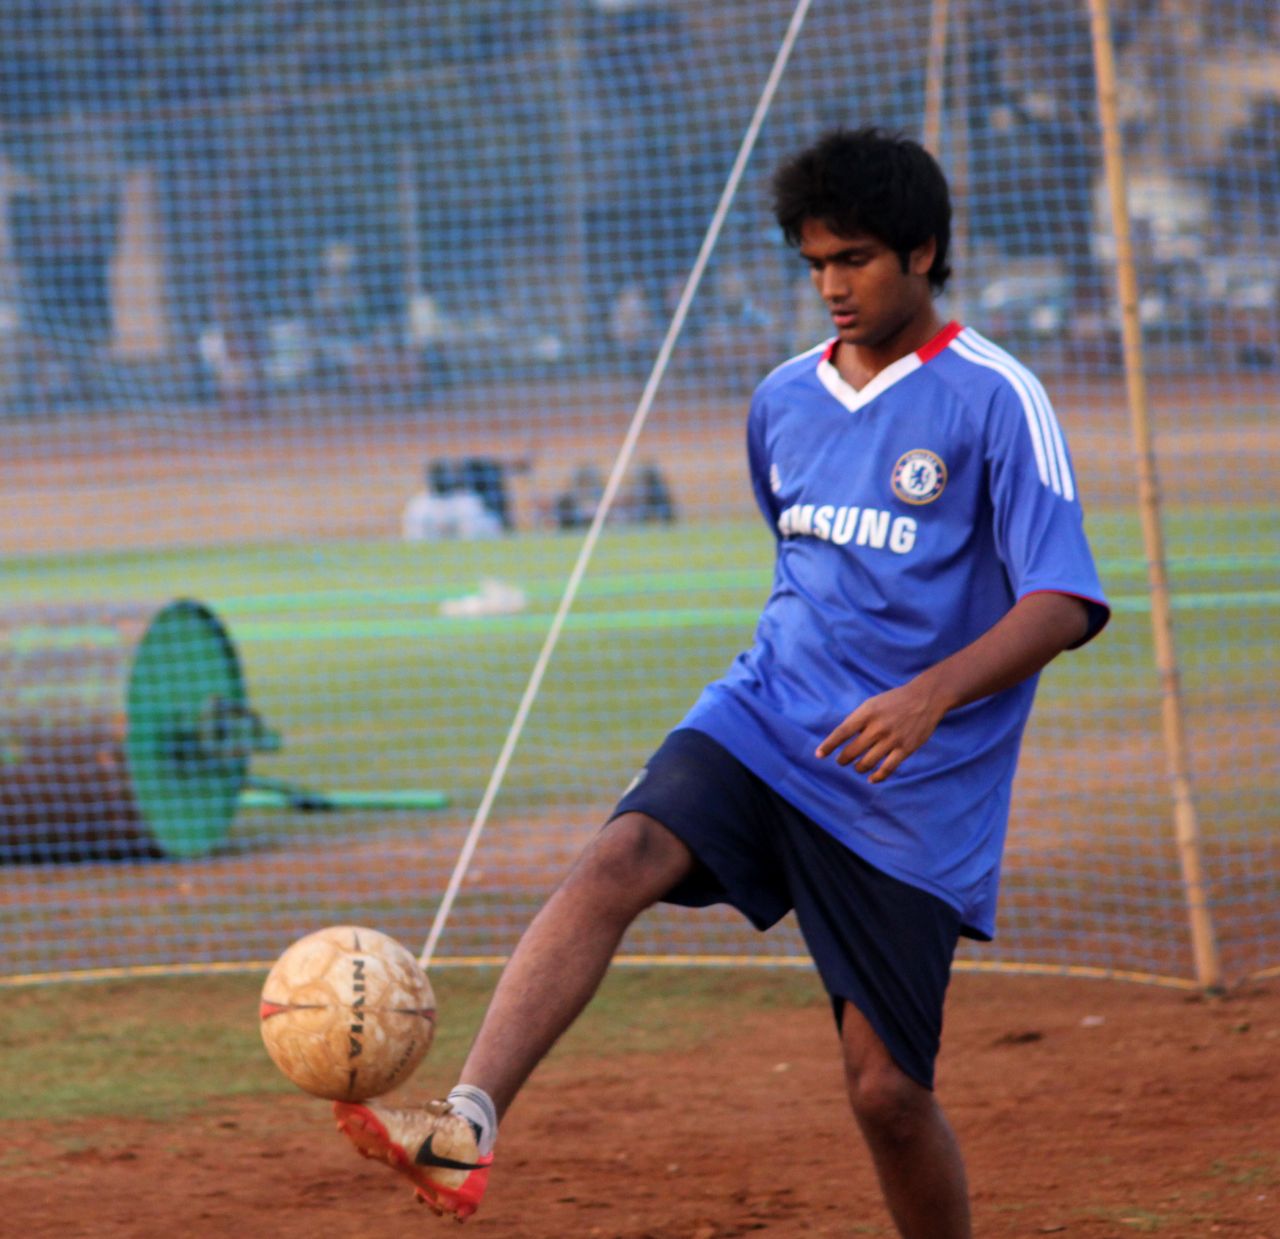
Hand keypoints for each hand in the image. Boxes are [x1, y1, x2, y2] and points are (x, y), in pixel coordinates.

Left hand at [814, 678, 948, 783]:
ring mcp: (892, 739)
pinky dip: (877, 777)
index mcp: (867, 713)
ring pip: (867, 763)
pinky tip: (871, 778)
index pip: (842, 732)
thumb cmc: (894, 701)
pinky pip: (887, 769)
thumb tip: (840, 740)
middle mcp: (878, 727)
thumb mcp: (872, 703)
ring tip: (857, 767)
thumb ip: (858, 720)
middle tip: (841, 761)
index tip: (819, 755)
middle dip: (843, 760)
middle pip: (852, 751)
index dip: (829, 745)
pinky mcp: (906, 749)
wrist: (925, 698)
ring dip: (858, 768)